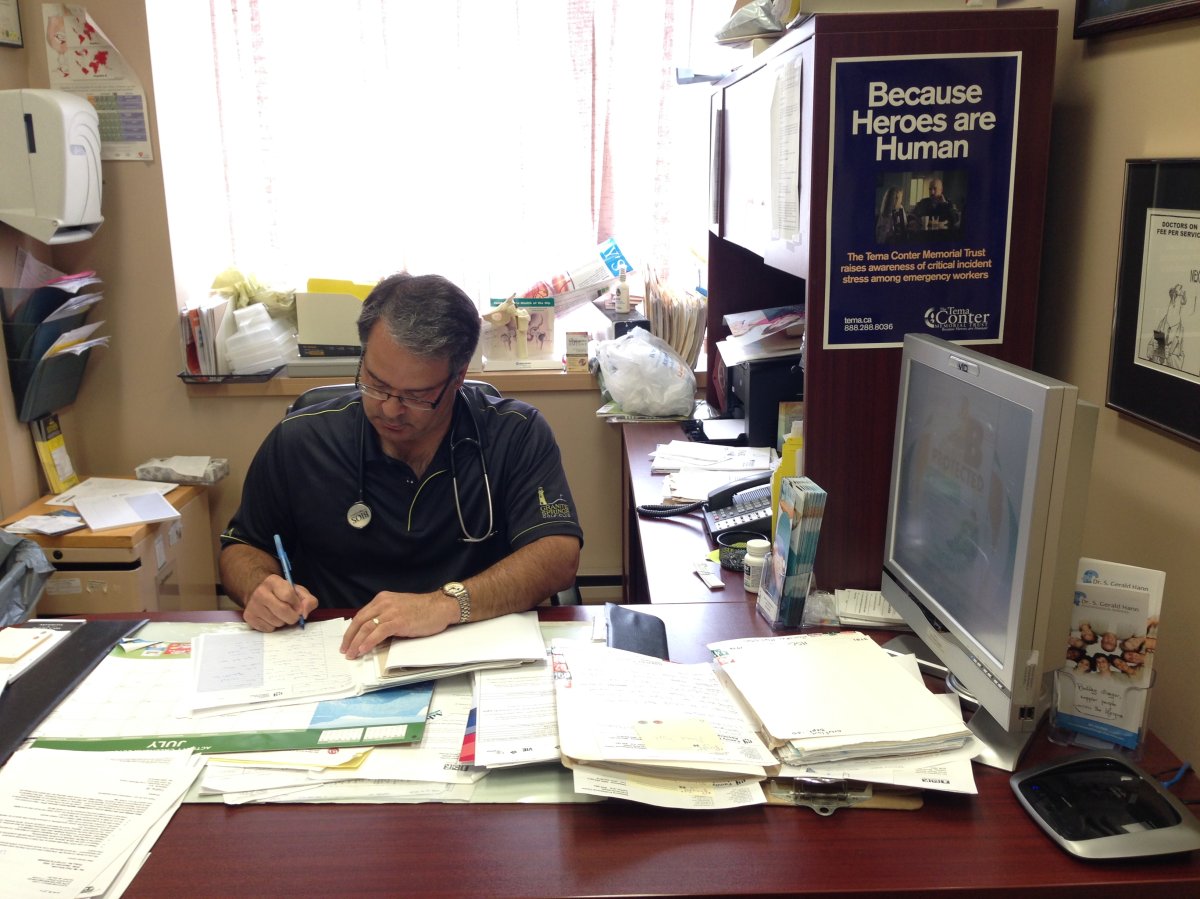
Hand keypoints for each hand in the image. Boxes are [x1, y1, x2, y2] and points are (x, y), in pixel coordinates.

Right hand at [242, 573, 317, 631]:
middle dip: (292, 616)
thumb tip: (304, 614)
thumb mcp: (298, 591)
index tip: (298, 607)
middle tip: (292, 614)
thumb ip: (308, 600)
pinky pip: (268, 629)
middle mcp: (260, 593)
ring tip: (279, 614)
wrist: (258, 590)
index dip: (297, 604)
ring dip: (282, 622)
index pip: (288, 595)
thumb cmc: (282, 592)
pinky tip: (271, 618)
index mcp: (273, 582)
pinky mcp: (249, 618)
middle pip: (283, 611)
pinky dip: (273, 626)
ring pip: (276, 622)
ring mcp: (252, 606)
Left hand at [341, 591, 457, 659]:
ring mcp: (390, 612)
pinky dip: (368, 642)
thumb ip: (386, 617)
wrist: (440, 607)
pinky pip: (378, 633)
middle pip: (359, 621)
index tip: (347, 641)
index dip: (351, 630)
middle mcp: (383, 603)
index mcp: (382, 599)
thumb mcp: (399, 609)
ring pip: (366, 628)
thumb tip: (373, 635)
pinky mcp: (398, 621)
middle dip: (349, 638)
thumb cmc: (423, 610)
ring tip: (352, 654)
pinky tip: (363, 650)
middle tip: (345, 651)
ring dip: (356, 643)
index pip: (361, 615)